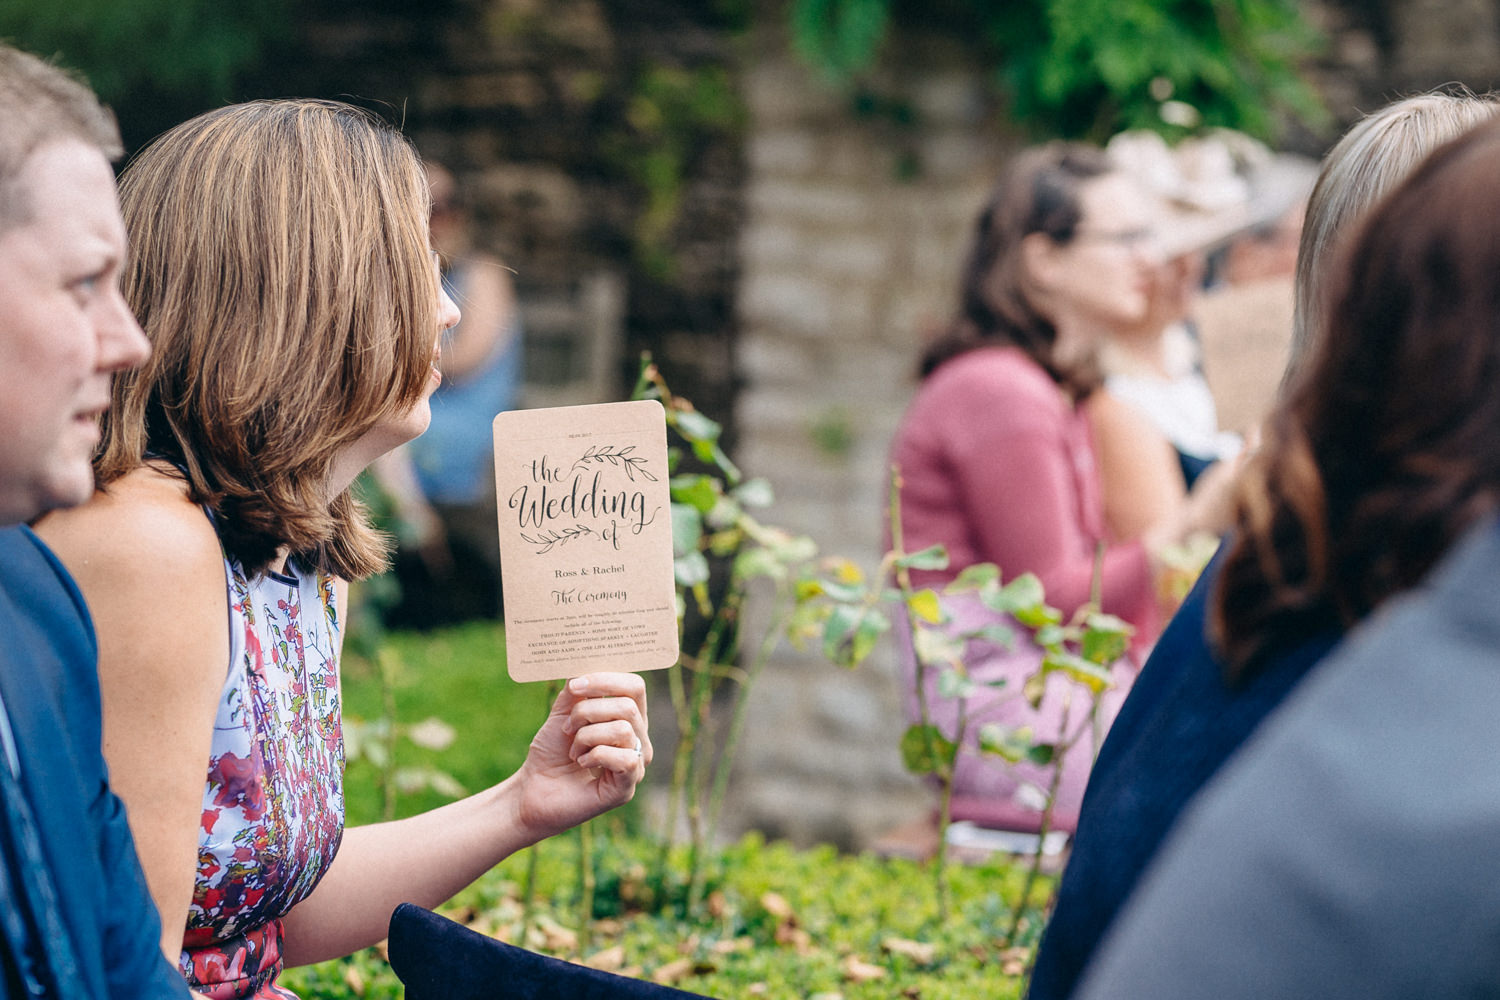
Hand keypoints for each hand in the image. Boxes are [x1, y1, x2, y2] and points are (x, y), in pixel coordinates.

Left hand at [513, 672, 651, 840]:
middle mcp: (638, 739)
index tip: (575, 686)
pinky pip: (624, 758)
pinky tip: (582, 763)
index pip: (634, 687)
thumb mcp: (563, 713)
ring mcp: (635, 764)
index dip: (606, 680)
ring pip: (623, 729)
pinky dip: (595, 756)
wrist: (532, 790)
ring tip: (573, 751)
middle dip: (588, 711)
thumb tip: (584, 666)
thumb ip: (577, 690)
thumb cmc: (551, 752)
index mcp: (628, 718)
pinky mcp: (627, 788)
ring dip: (586, 736)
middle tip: (567, 728)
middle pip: (628, 706)